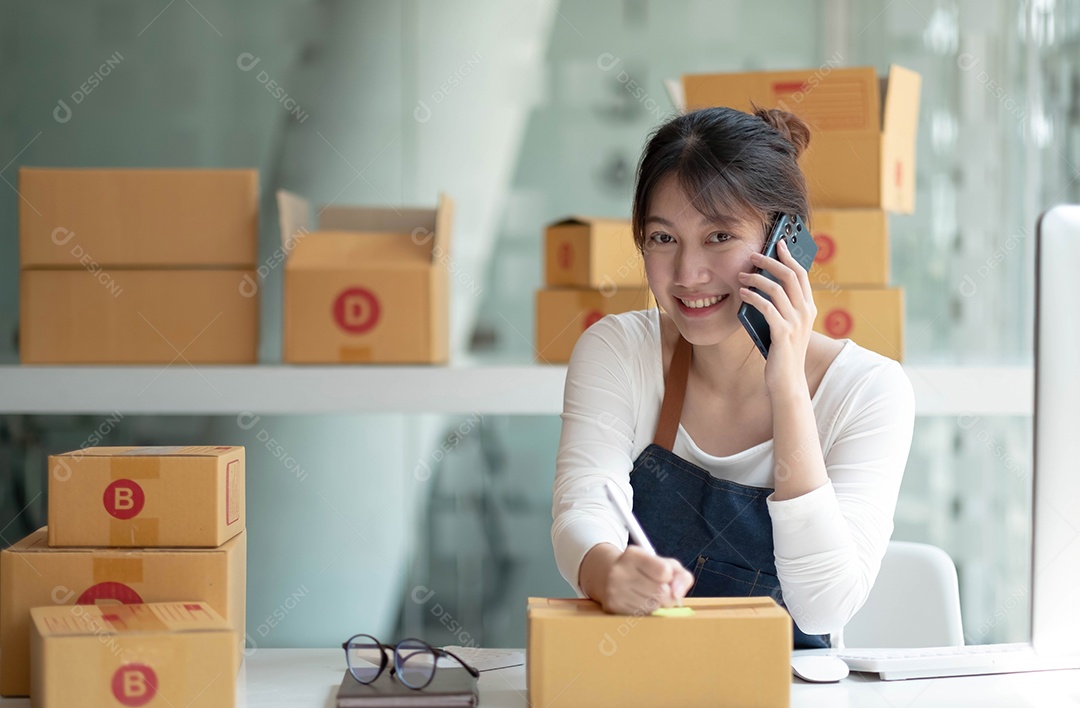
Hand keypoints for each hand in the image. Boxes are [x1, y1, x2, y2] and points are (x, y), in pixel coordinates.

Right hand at [600, 545, 693, 614]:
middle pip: (660, 592)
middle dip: (667, 595)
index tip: (663, 576)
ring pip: (652, 607)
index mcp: (633, 554)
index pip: (664, 571)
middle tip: (660, 590)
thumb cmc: (643, 570)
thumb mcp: (664, 564)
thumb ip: (681, 576)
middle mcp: (620, 570)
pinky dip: (646, 611)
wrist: (607, 575)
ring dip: (657, 605)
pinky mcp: (612, 605)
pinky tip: (639, 602)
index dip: (669, 577)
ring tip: (649, 595)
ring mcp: (614, 589)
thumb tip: (677, 595)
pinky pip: (641, 615)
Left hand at [738, 238, 815, 395]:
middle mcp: (806, 312)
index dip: (789, 256)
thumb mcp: (785, 326)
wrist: (788, 382)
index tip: (778, 243)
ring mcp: (796, 323)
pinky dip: (753, 297)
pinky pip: (767, 308)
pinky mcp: (783, 333)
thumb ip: (780, 308)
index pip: (801, 274)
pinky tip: (742, 294)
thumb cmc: (783, 353)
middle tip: (753, 255)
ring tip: (741, 276)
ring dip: (757, 279)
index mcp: (808, 308)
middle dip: (770, 261)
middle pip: (790, 276)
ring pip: (777, 289)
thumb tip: (762, 286)